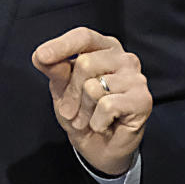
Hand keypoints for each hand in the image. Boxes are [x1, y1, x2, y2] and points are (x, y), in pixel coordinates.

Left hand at [32, 27, 151, 175]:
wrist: (99, 147)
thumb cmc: (81, 111)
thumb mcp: (61, 88)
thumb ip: (55, 70)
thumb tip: (41, 56)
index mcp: (103, 47)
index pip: (83, 36)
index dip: (61, 45)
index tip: (41, 57)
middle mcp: (124, 58)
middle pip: (85, 64)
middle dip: (71, 93)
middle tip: (69, 111)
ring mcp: (136, 78)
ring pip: (94, 87)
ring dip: (83, 110)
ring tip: (86, 118)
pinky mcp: (143, 99)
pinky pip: (107, 105)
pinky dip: (97, 120)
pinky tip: (102, 124)